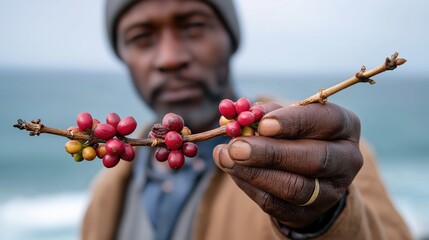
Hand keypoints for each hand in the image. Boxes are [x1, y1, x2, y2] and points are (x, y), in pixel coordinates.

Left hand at [213, 102, 362, 228]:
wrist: (306, 173)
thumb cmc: (293, 135)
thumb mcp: (285, 118)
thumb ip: (264, 115)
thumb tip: (237, 116)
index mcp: (344, 126)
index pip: (327, 120)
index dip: (294, 122)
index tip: (262, 124)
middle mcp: (347, 159)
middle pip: (316, 158)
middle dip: (272, 153)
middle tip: (237, 146)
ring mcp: (331, 191)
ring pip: (296, 187)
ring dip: (256, 173)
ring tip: (227, 157)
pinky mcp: (309, 212)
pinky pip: (277, 204)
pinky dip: (250, 187)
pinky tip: (233, 171)